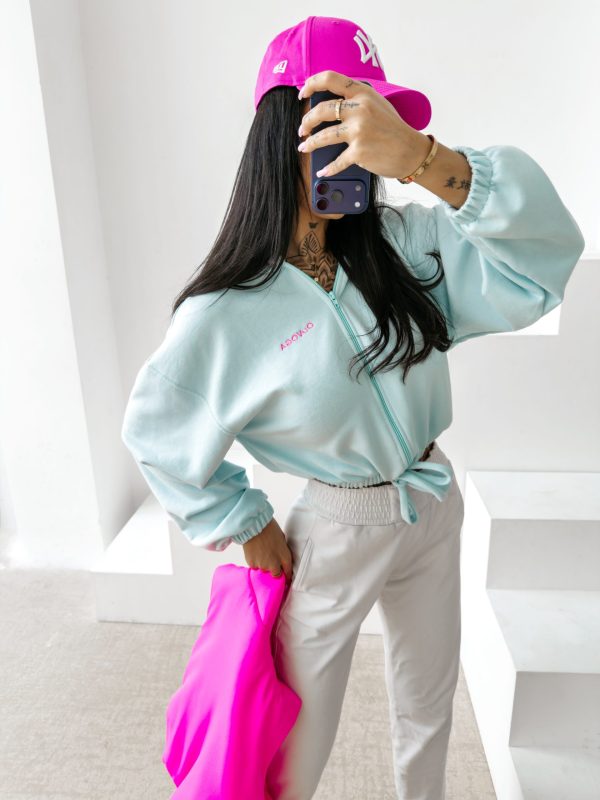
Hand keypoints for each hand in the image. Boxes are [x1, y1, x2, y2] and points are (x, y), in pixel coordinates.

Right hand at [242, 517, 292, 581]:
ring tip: (261, 552)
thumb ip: (282, 551)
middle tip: (271, 560)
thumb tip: (280, 556)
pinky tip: (254, 552)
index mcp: (285, 557)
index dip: (287, 575)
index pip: (288, 572)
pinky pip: (255, 566)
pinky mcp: (252, 564)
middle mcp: (274, 564)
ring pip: (264, 569)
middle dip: (275, 569)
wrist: (253, 525)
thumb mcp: (282, 539)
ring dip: (264, 564)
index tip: (286, 576)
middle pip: (276, 574)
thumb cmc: (269, 528)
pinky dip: (255, 561)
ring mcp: (263, 565)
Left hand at [297, 69, 430, 180]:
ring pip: (324, 136)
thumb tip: (330, 106)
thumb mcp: (377, 104)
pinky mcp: (359, 152)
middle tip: (303, 129)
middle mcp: (360, 109)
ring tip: (304, 147)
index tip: (302, 94)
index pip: (330, 79)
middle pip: (322, 111)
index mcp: (363, 93)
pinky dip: (328, 169)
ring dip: (310, 143)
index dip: (311, 84)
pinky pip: (336, 161)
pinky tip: (322, 171)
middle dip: (307, 121)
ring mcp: (359, 131)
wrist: (412, 151)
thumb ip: (356, 101)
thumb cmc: (393, 129)